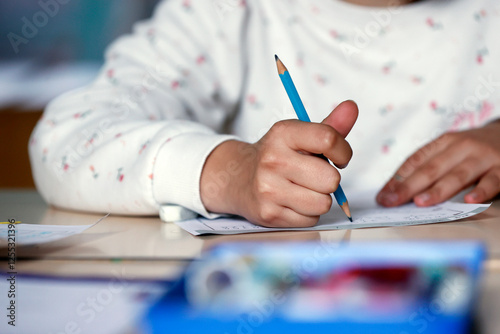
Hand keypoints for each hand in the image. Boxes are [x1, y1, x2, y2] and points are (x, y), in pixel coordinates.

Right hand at [201, 100, 357, 226]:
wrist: (239, 178)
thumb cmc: (278, 157)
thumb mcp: (299, 137)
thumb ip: (330, 126)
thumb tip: (352, 107)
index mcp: (282, 134)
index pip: (328, 139)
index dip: (343, 151)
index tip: (339, 157)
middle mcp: (273, 160)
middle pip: (331, 179)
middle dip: (328, 180)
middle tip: (313, 175)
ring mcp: (269, 189)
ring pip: (323, 203)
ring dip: (319, 199)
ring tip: (302, 190)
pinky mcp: (269, 214)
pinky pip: (310, 219)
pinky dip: (307, 213)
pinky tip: (293, 202)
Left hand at [377, 119, 499, 206]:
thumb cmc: (474, 149)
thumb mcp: (451, 150)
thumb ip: (429, 167)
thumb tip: (397, 190)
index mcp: (444, 143)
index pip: (415, 161)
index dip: (397, 179)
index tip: (383, 196)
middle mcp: (461, 148)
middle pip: (431, 169)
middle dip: (409, 187)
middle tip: (392, 201)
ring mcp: (483, 158)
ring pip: (458, 175)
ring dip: (438, 190)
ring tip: (420, 202)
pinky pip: (492, 181)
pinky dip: (481, 191)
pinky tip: (469, 201)